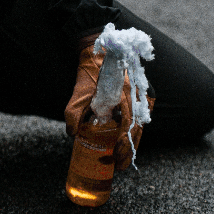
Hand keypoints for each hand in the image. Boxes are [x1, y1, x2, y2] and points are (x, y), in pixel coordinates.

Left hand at [64, 35, 153, 170]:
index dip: (124, 147)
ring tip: (119, 159)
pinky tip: (121, 143)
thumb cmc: (92, 67)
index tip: (116, 160)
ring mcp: (141, 97)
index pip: (129, 127)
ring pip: (139, 127)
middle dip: (128, 152)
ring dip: (130, 145)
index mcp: (126, 95)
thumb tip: (72, 134)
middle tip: (118, 166)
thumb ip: (74, 111)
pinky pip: (137, 119)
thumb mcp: (80, 89)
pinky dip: (130, 133)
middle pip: (137, 132)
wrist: (102, 47)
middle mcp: (138, 97)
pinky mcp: (138, 98)